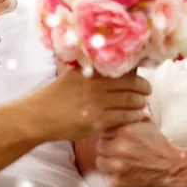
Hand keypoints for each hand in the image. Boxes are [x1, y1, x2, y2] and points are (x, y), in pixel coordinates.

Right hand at [24, 68, 151, 142]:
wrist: (38, 116)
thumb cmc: (55, 96)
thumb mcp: (73, 75)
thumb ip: (92, 70)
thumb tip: (113, 65)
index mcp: (90, 72)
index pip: (121, 70)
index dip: (136, 74)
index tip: (142, 77)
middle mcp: (95, 85)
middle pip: (130, 84)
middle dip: (143, 88)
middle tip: (148, 90)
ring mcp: (96, 104)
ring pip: (129, 101)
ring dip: (140, 102)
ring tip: (143, 103)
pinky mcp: (96, 121)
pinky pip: (122, 117)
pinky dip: (134, 116)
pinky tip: (137, 115)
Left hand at [96, 117, 185, 186]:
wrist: (171, 169)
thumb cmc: (158, 146)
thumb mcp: (147, 123)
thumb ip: (130, 116)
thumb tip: (115, 110)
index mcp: (126, 130)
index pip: (104, 129)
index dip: (110, 134)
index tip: (116, 138)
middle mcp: (120, 147)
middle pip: (100, 145)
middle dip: (108, 147)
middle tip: (119, 151)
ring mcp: (117, 166)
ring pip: (100, 161)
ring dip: (108, 161)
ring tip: (121, 162)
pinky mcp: (117, 181)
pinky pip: (106, 176)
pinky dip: (114, 175)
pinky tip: (125, 172)